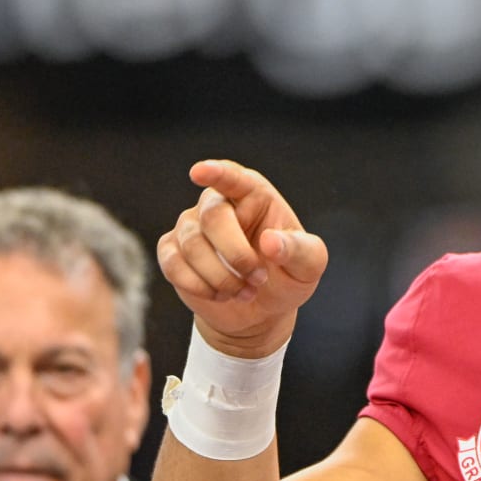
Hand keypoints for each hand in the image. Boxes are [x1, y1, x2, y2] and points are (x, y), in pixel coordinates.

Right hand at [156, 159, 329, 357]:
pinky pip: (173, 265)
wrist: (262, 309)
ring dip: (222, 278)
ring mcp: (190, 226)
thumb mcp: (308, 265)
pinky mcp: (172, 251)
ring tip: (245, 292)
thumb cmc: (286, 276)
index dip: (216, 173)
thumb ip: (298, 250)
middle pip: (213, 218)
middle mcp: (217, 204)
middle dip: (237, 256)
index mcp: (253, 195)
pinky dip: (199, 286)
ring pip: (193, 246)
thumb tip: (270, 241)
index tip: (199, 172)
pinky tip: (220, 295)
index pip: (233, 178)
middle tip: (258, 279)